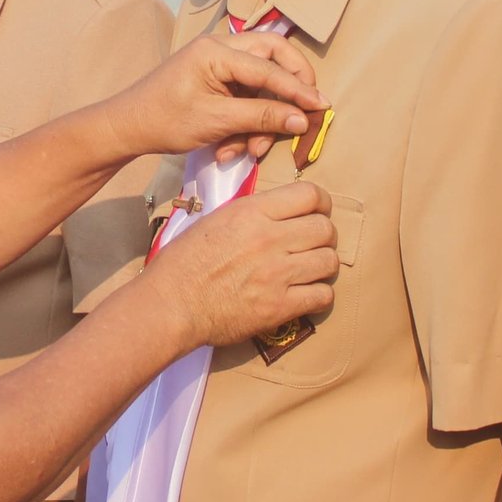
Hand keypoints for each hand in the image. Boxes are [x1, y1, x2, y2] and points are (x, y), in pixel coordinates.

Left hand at [105, 32, 327, 162]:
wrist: (127, 127)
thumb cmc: (165, 120)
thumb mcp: (216, 121)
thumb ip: (261, 116)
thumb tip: (302, 119)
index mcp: (216, 51)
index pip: (269, 67)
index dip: (299, 89)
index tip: (322, 109)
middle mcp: (220, 48)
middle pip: (273, 54)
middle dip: (292, 82)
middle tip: (306, 107)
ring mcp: (218, 62)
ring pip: (260, 80)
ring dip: (263, 115)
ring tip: (250, 149)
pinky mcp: (216, 80)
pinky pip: (245, 95)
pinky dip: (246, 121)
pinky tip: (231, 148)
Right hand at [143, 180, 338, 350]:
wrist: (171, 303)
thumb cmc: (184, 261)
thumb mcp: (215, 219)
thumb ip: (251, 214)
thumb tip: (279, 213)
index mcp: (252, 212)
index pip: (311, 195)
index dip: (321, 203)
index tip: (317, 213)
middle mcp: (270, 238)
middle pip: (326, 229)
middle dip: (324, 236)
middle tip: (312, 245)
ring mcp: (277, 274)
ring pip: (329, 262)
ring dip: (322, 265)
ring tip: (309, 270)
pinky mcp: (279, 307)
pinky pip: (323, 295)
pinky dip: (319, 294)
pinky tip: (305, 294)